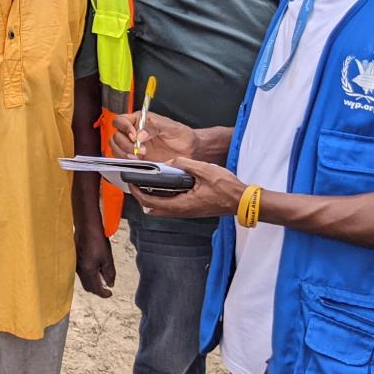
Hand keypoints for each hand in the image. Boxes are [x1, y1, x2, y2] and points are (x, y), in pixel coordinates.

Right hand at [75, 226, 115, 297]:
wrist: (86, 227)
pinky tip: (96, 268)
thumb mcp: (107, 258)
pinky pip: (82, 273)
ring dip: (93, 282)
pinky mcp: (75, 259)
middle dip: (98, 289)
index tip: (110, 293)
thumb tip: (110, 284)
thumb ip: (109, 273)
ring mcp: (76, 265)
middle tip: (107, 287)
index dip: (103, 294)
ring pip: (84, 280)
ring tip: (103, 276)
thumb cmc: (98, 241)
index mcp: (88, 271)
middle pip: (88, 286)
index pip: (95, 289)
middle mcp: (79, 270)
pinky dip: (89, 275)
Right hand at [110, 110, 196, 161]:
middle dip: (125, 143)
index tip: (134, 136)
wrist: (189, 151)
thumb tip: (140, 134)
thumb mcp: (171, 127)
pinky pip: (122, 158)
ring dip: (124, 152)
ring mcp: (133, 146)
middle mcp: (134, 132)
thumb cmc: (182, 136)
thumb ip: (154, 127)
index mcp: (140, 120)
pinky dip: (126, 161)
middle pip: (116, 135)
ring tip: (138, 156)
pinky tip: (138, 161)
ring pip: (116, 147)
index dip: (124, 127)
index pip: (121, 120)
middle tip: (139, 148)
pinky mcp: (136, 158)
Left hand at [127, 158, 245, 219]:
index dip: (137, 192)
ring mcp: (186, 212)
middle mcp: (181, 211)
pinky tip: (165, 185)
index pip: (150, 202)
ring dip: (152, 197)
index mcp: (181, 204)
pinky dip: (163, 197)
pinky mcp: (191, 209)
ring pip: (161, 208)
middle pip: (152, 208)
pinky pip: (170, 206)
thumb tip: (171, 161)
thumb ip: (185, 164)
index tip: (131, 182)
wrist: (243, 201)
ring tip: (147, 181)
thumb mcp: (205, 170)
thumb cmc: (227, 188)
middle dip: (141, 195)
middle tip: (137, 182)